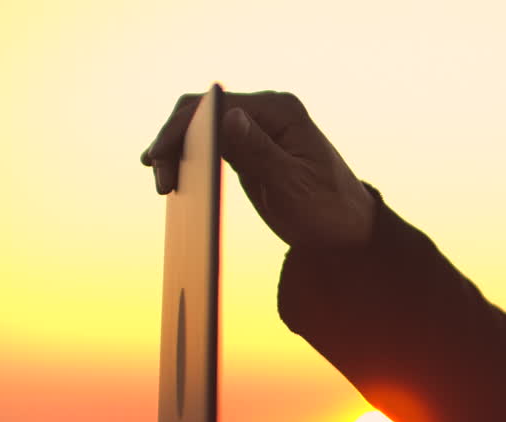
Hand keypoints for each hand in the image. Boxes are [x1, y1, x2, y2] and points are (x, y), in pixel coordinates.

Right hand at [141, 91, 375, 248]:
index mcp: (281, 111)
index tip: (158, 160)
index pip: (215, 106)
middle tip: (159, 179)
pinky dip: (190, 155)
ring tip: (161, 180)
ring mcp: (259, 128)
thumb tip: (227, 117)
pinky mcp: (252, 148)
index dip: (180, 129)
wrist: (347, 230)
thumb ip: (259, 152)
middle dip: (174, 139)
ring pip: (202, 126)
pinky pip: (212, 143)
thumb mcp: (292, 186)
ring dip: (178, 148)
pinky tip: (172, 173)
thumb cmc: (328, 210)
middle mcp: (268, 112)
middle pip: (203, 111)